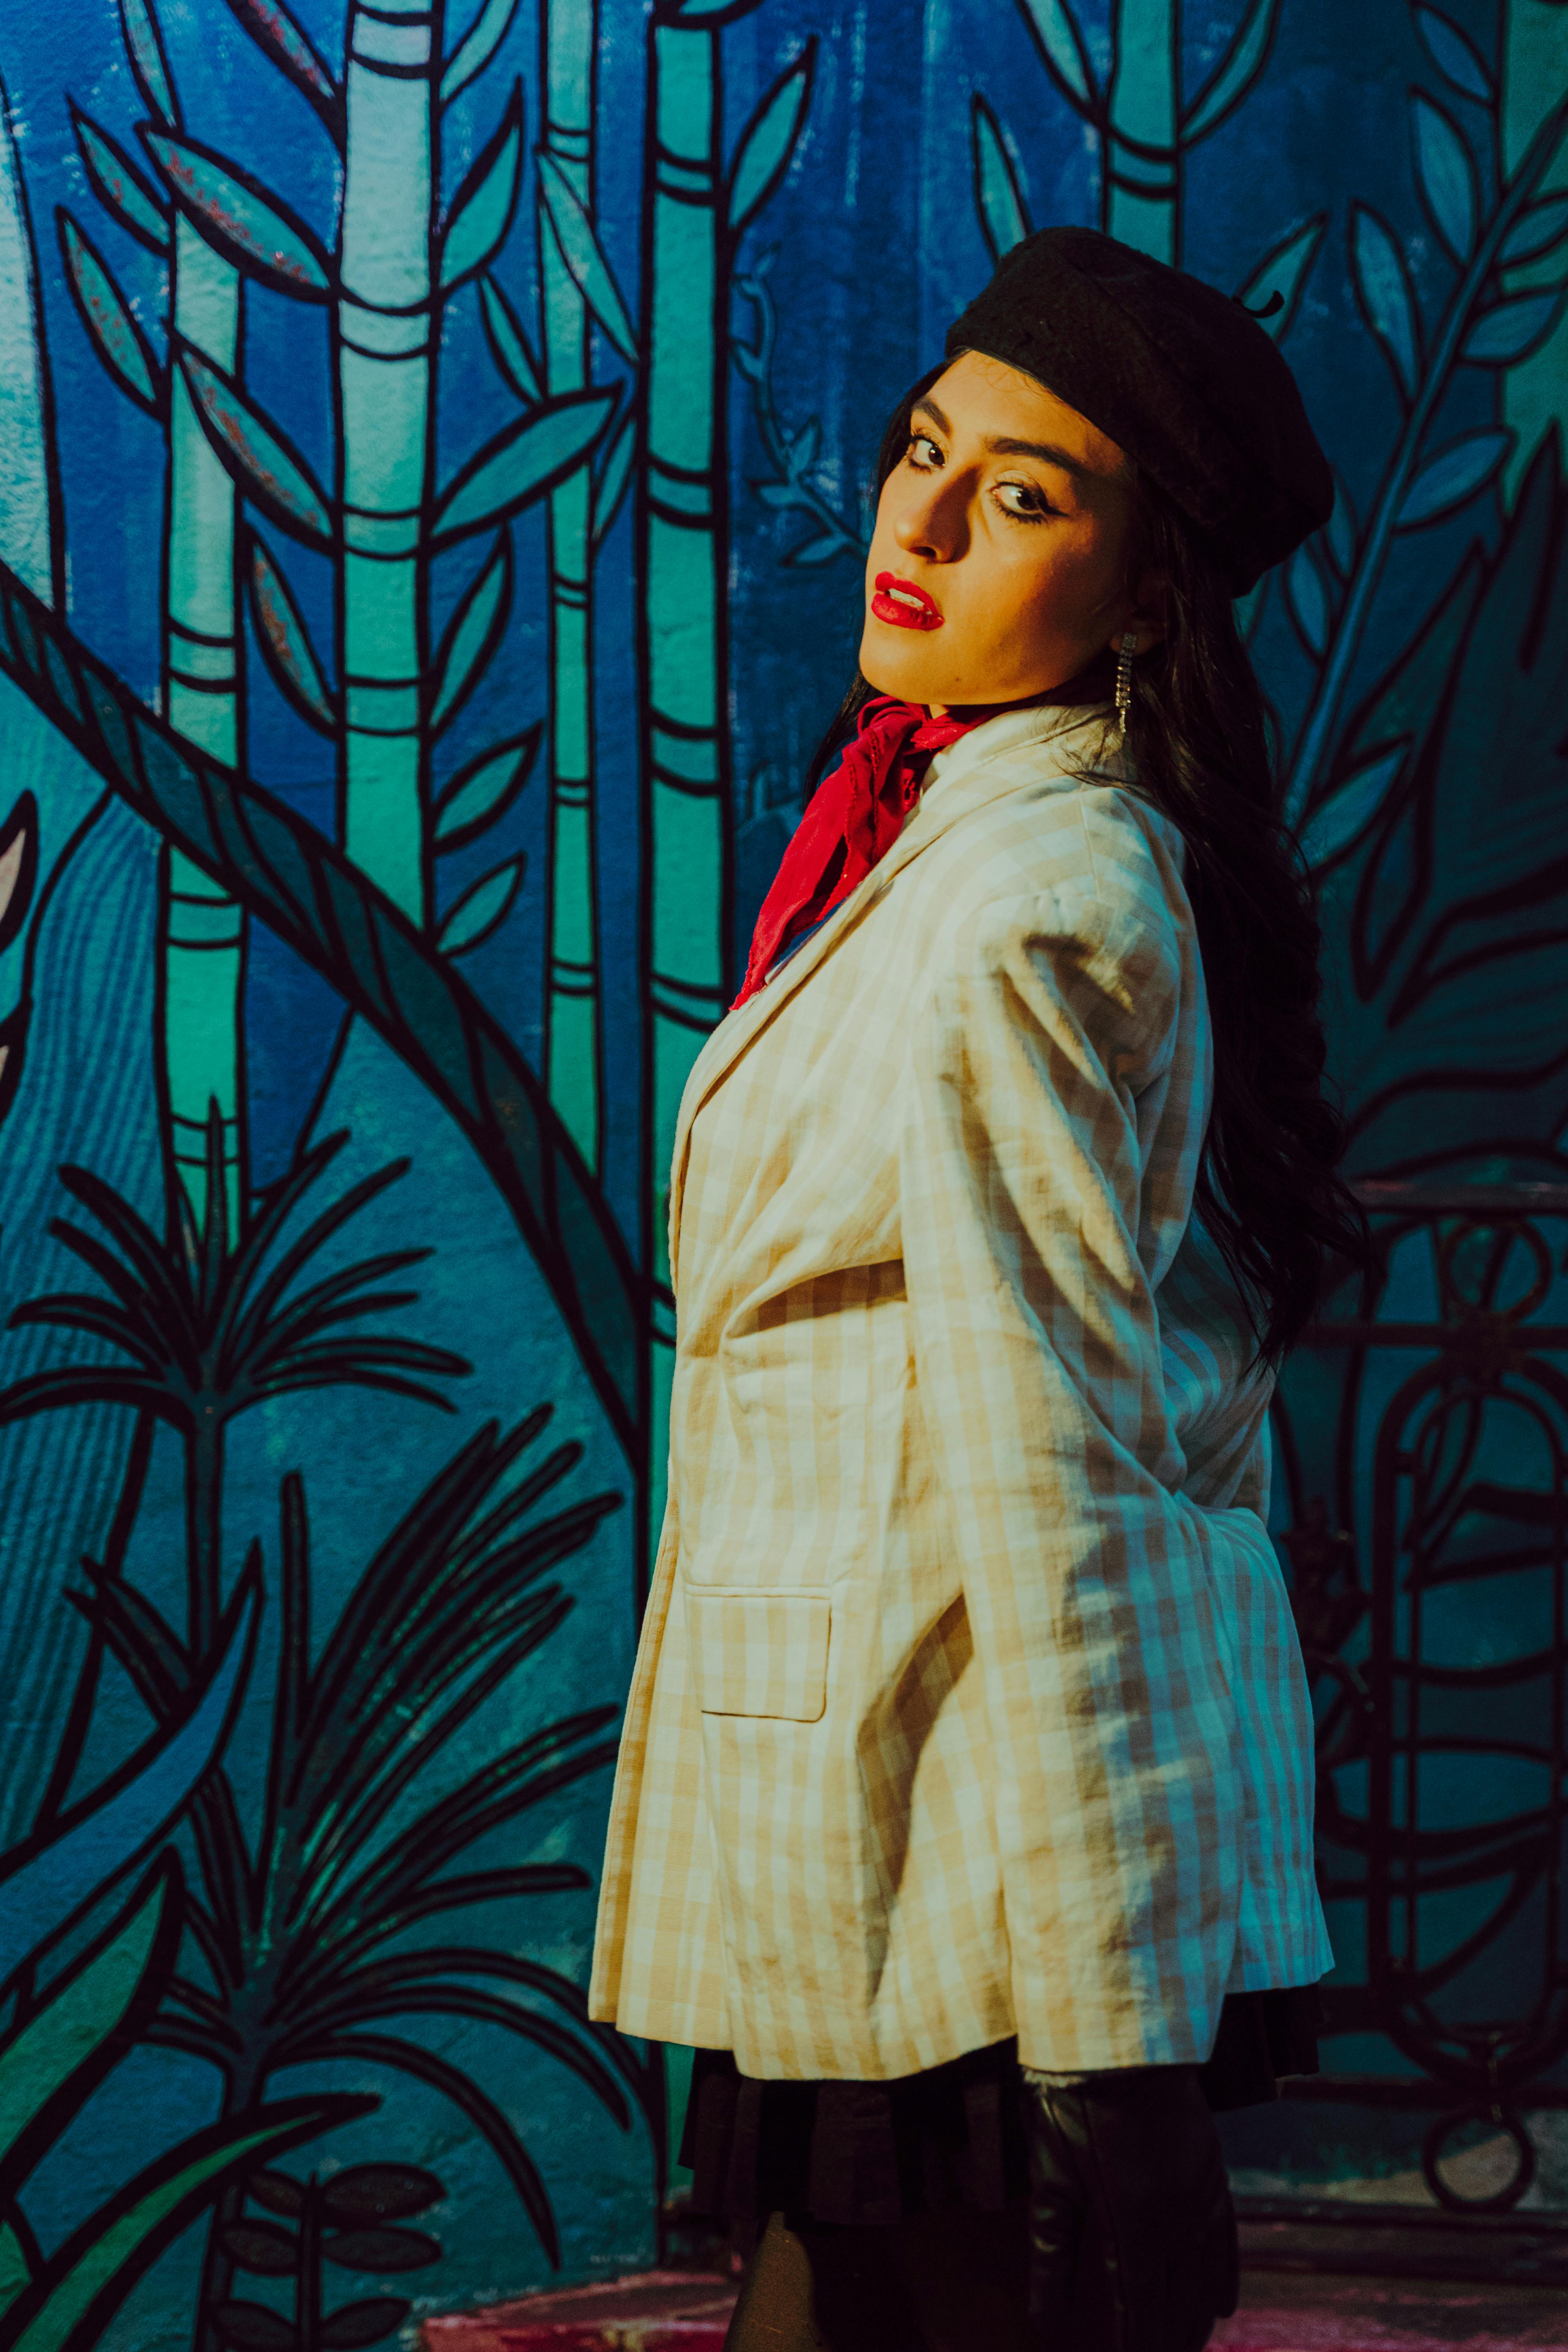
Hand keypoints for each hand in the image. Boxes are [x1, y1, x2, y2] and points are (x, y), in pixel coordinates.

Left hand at [1021, 2064, 1237, 2350]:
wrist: (1125, 2040)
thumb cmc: (1074, 2102)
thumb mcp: (1051, 2174)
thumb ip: (1050, 2249)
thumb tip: (1043, 2315)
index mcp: (1131, 2227)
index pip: (1135, 2309)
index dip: (1132, 2345)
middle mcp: (1174, 2222)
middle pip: (1174, 2302)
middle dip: (1165, 2341)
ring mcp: (1200, 2198)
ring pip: (1203, 2279)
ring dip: (1195, 2321)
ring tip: (1187, 2348)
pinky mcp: (1212, 2174)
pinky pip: (1226, 2241)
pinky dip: (1224, 2278)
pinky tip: (1222, 2305)